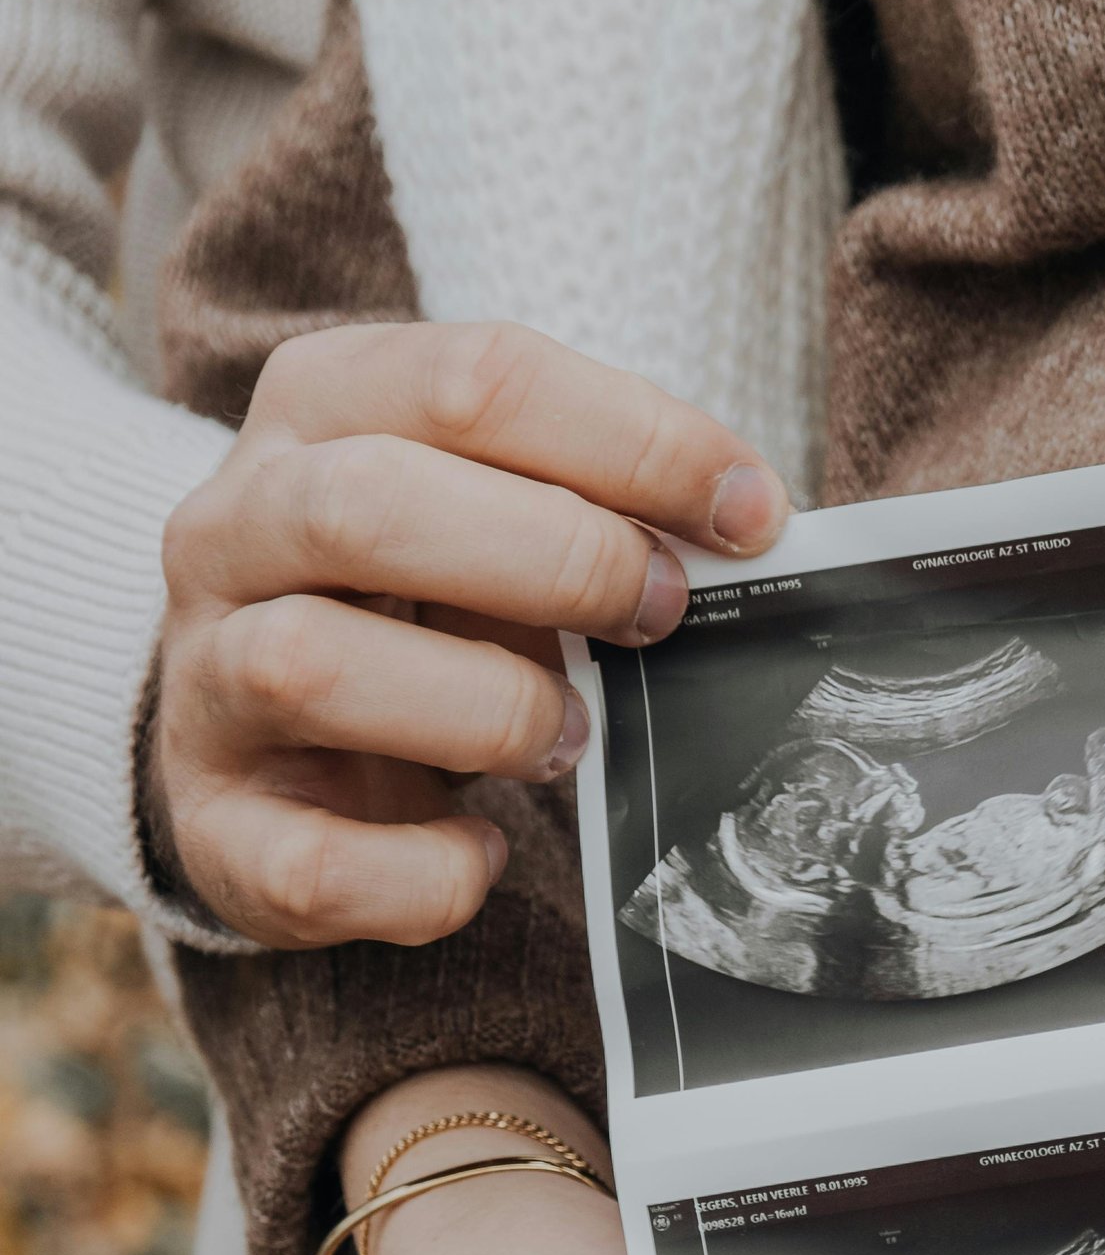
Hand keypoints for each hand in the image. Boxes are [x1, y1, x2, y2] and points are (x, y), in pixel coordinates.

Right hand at [156, 321, 787, 947]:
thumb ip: (592, 502)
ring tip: (569, 735)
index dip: (636, 442)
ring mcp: (203, 681)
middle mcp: (232, 530)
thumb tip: (746, 525)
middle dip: (557, 560)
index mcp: (319, 408)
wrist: (258, 724)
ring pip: (313, 669)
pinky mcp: (218, 829)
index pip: (474, 380)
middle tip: (658, 613)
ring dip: (487, 710)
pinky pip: (315, 865)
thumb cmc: (414, 600)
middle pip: (371, 504)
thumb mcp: (491, 511)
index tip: (750, 512)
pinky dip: (425, 874)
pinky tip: (483, 855)